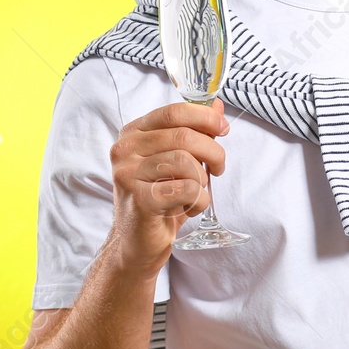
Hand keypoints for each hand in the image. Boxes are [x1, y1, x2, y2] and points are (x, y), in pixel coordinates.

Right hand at [106, 98, 228, 275]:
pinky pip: (186, 189)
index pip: (174, 112)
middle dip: (213, 152)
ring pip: (186, 162)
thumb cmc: (160, 198)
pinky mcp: (139, 200)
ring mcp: (128, 174)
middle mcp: (125, 149)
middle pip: (184, 136)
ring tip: (196, 192)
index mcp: (133, 133)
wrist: (138, 242)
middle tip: (219, 168)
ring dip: (202, 180)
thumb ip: (195, 131)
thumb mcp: (178, 160)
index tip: (223, 129)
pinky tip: (189, 207)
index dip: (205, 117)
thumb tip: (217, 106)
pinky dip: (198, 200)